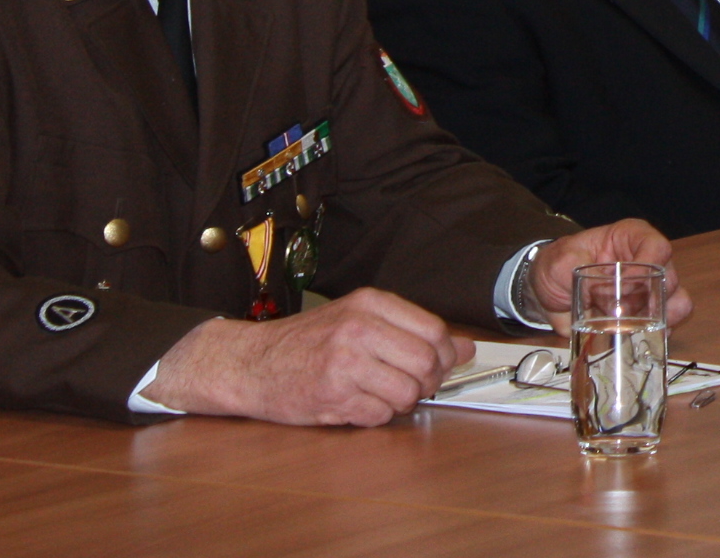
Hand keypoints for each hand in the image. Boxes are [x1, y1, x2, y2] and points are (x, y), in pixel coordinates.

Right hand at [152, 287, 469, 425]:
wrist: (251, 363)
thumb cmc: (308, 341)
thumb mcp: (359, 319)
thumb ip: (412, 330)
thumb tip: (467, 347)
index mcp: (369, 303)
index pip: (434, 330)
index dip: (444, 354)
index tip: (438, 364)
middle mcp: (358, 329)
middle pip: (426, 363)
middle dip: (426, 381)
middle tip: (408, 384)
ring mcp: (345, 364)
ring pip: (408, 394)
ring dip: (401, 402)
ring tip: (379, 393)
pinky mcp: (332, 396)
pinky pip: (380, 416)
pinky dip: (375, 416)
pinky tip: (357, 403)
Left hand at [529, 221, 694, 326]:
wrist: (545, 290)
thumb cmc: (558, 264)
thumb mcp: (561, 260)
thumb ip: (580, 268)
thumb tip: (605, 289)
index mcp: (632, 238)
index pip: (656, 247)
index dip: (649, 266)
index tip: (628, 287)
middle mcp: (648, 262)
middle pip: (669, 278)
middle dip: (651, 301)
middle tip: (625, 315)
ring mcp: (650, 290)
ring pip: (677, 303)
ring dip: (661, 319)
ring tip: (636, 328)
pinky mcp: (646, 315)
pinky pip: (666, 325)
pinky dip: (656, 335)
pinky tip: (637, 339)